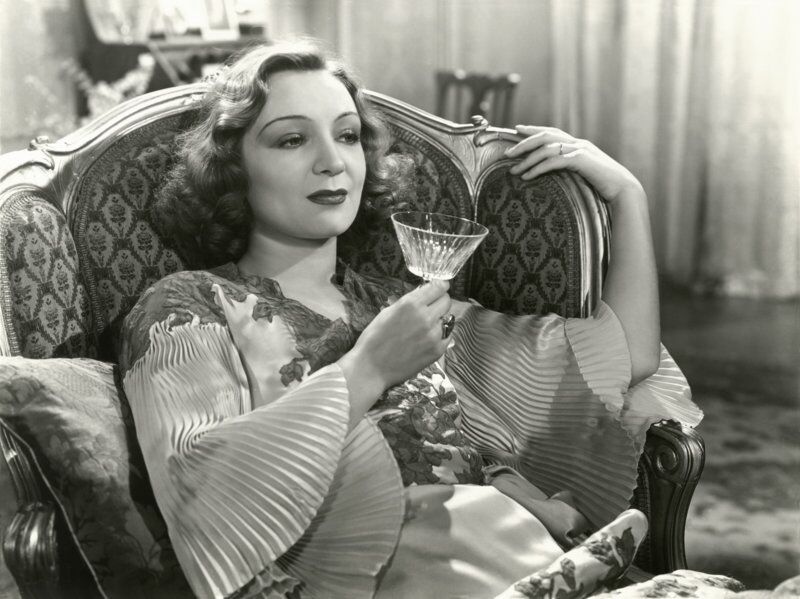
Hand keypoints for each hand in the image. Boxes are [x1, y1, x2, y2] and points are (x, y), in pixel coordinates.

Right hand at [337, 280, 451, 415]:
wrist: (371, 368)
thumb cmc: (374, 339)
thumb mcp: (388, 311)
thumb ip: (409, 301)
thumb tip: (424, 293)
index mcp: (411, 304)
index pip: (438, 287)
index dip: (440, 285)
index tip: (440, 287)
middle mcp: (425, 317)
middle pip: (447, 301)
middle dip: (440, 301)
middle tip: (431, 307)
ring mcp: (434, 335)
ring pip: (447, 319)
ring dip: (438, 320)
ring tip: (423, 328)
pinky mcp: (437, 350)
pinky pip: (447, 336)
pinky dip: (441, 335)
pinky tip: (426, 339)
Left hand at [505, 125, 643, 206]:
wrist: (624, 190)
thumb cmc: (604, 185)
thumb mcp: (585, 173)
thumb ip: (571, 168)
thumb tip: (554, 171)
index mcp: (578, 144)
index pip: (552, 132)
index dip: (533, 129)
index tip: (517, 129)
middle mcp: (578, 143)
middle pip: (545, 136)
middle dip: (524, 143)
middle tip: (508, 153)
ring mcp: (580, 150)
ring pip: (546, 149)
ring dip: (527, 160)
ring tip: (513, 171)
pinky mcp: (581, 160)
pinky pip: (554, 162)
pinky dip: (538, 168)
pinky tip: (527, 177)